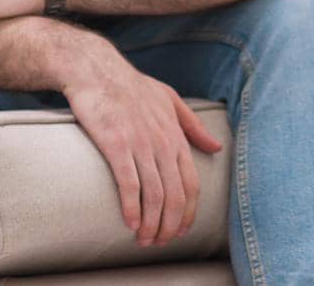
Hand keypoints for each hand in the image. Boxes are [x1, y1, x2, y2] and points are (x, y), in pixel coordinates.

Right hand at [59, 41, 224, 248]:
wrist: (97, 70)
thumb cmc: (132, 86)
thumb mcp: (170, 99)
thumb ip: (193, 126)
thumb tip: (216, 146)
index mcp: (176, 136)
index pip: (191, 184)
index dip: (188, 213)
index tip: (179, 231)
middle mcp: (162, 143)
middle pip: (175, 196)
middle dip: (169, 225)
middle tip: (159, 242)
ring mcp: (140, 144)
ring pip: (154, 195)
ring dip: (150, 224)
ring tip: (144, 240)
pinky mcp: (116, 145)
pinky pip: (129, 184)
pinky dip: (131, 208)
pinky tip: (129, 223)